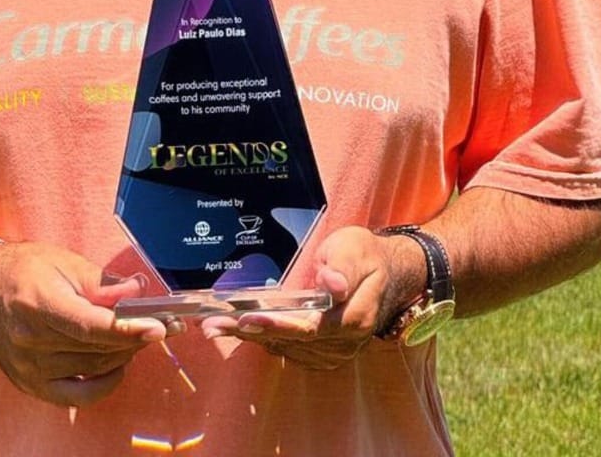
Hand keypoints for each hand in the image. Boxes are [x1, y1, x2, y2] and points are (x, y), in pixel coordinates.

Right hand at [0, 241, 170, 405]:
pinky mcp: (31, 384)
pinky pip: (77, 396)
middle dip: (135, 338)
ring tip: (137, 335)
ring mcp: (30, 368)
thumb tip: (138, 291)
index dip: (128, 328)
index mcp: (38, 303)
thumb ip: (101, 281)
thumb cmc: (21, 270)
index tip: (158, 326)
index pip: (92, 326)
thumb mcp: (61, 261)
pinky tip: (117, 365)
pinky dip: (104, 383)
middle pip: (97, 349)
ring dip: (123, 354)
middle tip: (160, 325)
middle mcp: (31, 341)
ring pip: (93, 370)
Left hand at [200, 227, 423, 370]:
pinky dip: (266, 340)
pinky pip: (291, 350)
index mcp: (353, 318)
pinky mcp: (324, 351)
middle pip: (291, 341)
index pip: (308, 327)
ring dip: (251, 338)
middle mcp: (343, 342)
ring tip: (215, 327)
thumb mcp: (356, 248)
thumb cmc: (366, 255)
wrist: (388, 273)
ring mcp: (334, 350)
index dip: (276, 325)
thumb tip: (332, 284)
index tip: (245, 319)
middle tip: (212, 325)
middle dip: (250, 333)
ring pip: (287, 348)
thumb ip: (343, 267)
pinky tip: (241, 331)